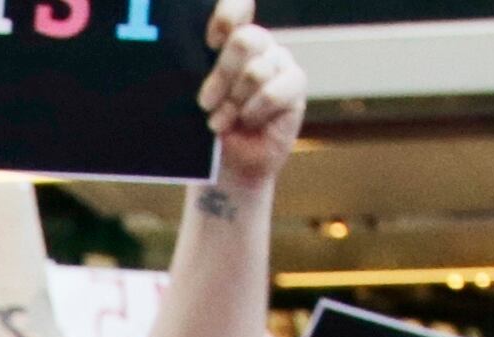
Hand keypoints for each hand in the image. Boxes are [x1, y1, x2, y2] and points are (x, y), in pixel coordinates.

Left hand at [201, 0, 307, 192]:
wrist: (229, 164)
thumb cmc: (209, 126)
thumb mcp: (198, 97)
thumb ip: (202, 72)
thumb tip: (206, 56)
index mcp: (229, 37)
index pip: (237, 7)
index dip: (228, 16)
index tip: (211, 41)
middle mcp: (257, 45)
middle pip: (244, 40)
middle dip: (221, 76)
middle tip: (206, 103)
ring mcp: (278, 62)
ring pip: (257, 71)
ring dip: (235, 102)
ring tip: (223, 120)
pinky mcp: (295, 84)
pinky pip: (275, 93)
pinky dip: (255, 112)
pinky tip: (247, 123)